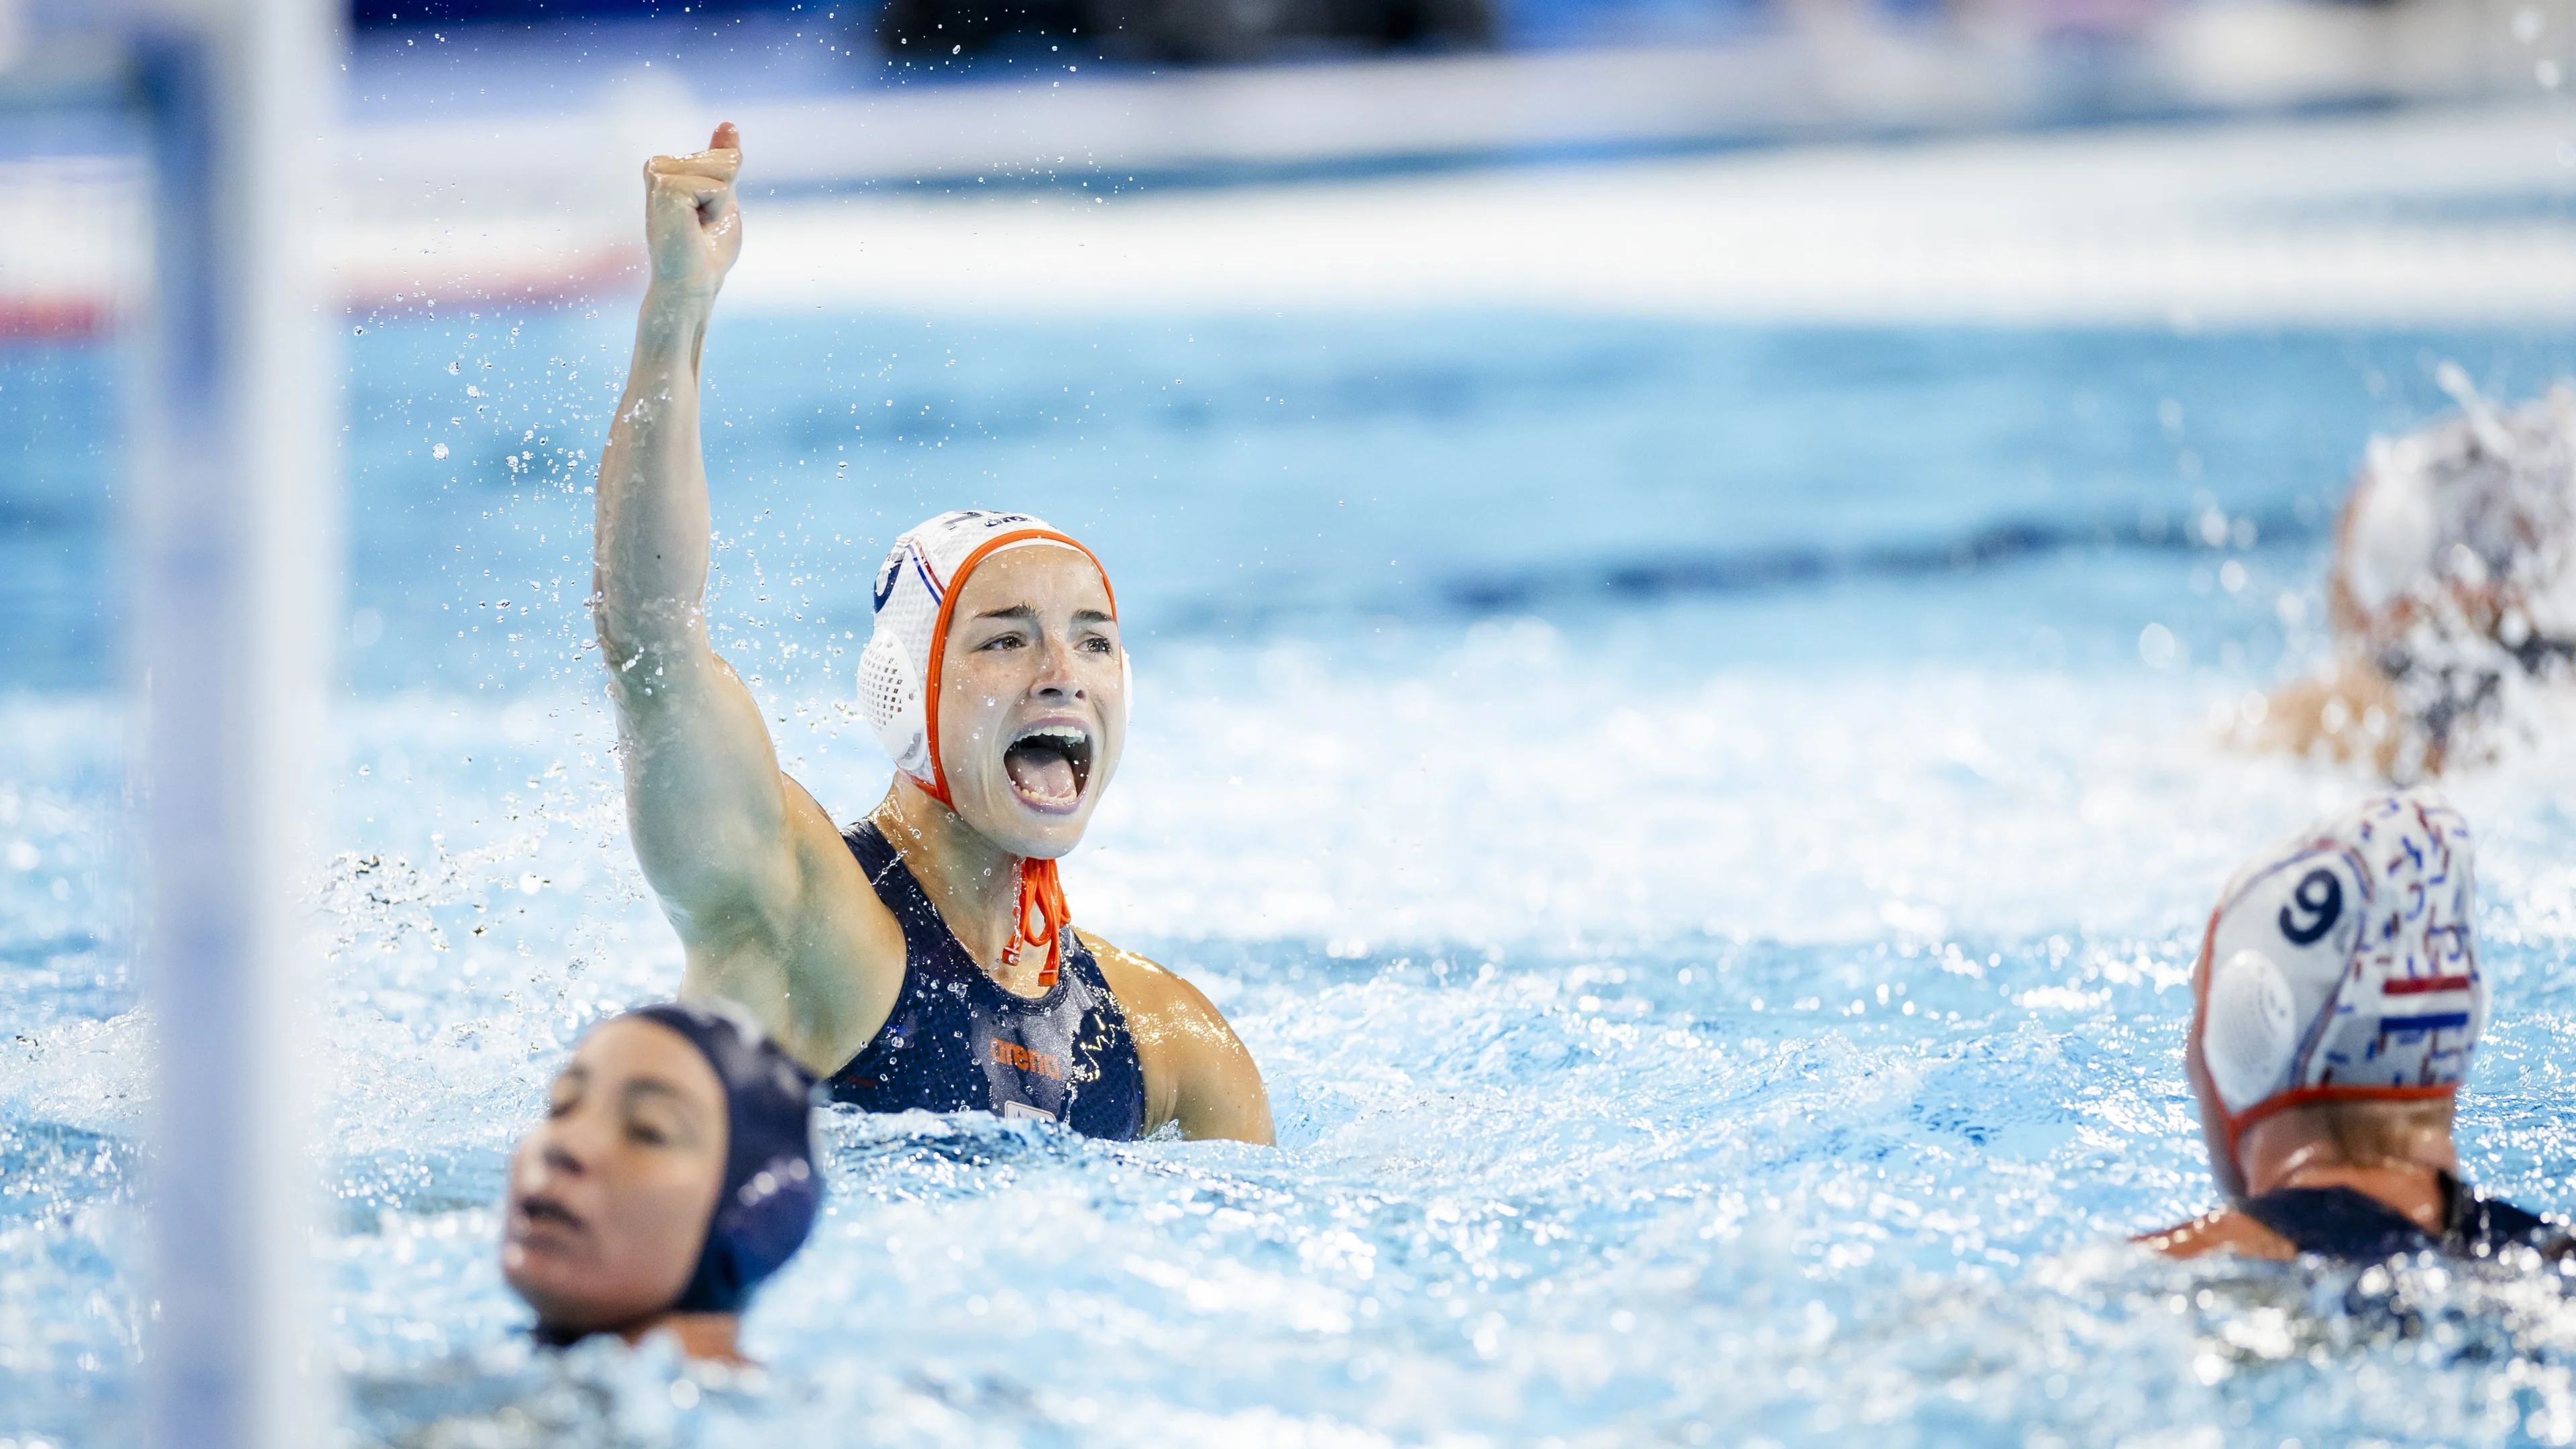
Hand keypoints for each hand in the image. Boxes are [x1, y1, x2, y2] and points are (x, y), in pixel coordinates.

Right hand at [643, 122, 742, 301]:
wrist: (693, 284)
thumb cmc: (707, 249)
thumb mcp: (722, 196)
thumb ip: (722, 160)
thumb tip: (728, 124)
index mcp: (668, 166)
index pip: (726, 156)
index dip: (727, 192)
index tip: (704, 216)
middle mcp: (658, 166)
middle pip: (727, 159)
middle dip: (725, 197)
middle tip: (701, 224)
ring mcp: (659, 175)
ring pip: (725, 170)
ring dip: (719, 205)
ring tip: (696, 226)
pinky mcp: (665, 187)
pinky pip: (717, 186)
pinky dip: (714, 211)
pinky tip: (693, 227)